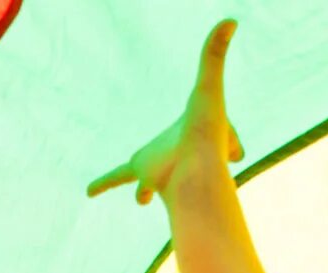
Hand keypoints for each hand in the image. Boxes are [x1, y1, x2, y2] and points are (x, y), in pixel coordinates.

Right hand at [87, 19, 242, 205]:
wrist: (194, 173)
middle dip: (185, 165)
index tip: (239, 153)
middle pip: (184, 155)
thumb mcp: (209, 88)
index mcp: (200, 132)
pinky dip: (103, 182)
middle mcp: (182, 149)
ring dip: (147, 187)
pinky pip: (116, 177)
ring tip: (143, 198)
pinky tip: (87, 192)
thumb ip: (214, 55)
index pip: (221, 135)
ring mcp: (162, 165)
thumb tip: (231, 19)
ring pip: (153, 177)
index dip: (233, 143)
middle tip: (194, 168)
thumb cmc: (205, 133)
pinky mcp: (144, 174)